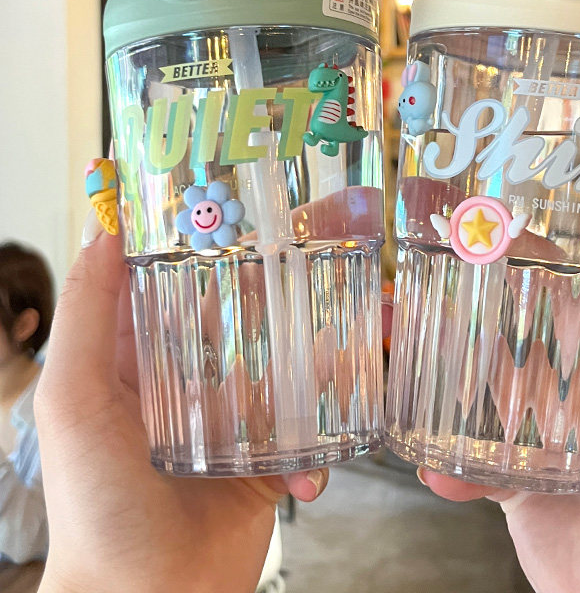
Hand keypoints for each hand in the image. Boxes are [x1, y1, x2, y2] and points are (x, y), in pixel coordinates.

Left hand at [35, 226, 326, 592]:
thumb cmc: (98, 507)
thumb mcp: (74, 402)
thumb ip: (88, 317)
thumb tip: (104, 232)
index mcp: (140, 362)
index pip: (176, 286)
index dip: (208, 248)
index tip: (250, 212)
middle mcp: (191, 383)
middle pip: (243, 319)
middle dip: (281, 292)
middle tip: (326, 257)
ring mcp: (235, 420)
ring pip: (286, 367)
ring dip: (320, 352)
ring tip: (365, 326)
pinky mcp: (270, 459)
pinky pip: (308, 427)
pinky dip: (325, 427)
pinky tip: (332, 430)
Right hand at [417, 182, 579, 592]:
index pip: (563, 280)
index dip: (521, 246)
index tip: (474, 217)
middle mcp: (578, 386)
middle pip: (509, 327)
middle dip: (464, 305)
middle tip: (412, 284)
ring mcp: (543, 434)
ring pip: (478, 387)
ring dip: (438, 376)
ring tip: (395, 357)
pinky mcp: (516, 484)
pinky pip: (466, 460)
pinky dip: (445, 460)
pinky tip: (428, 463)